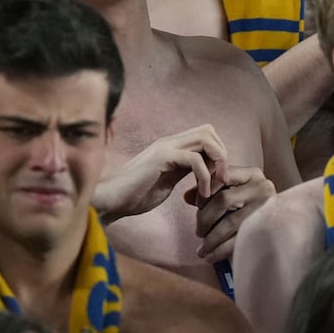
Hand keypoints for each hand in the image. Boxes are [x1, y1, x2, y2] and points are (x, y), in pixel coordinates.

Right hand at [94, 124, 229, 223]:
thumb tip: (206, 172)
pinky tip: (202, 195)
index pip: (205, 135)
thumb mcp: (168, 181)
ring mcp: (165, 147)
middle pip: (208, 131)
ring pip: (205, 139)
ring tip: (215, 186)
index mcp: (172, 146)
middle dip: (222, 154)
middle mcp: (170, 141)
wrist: (111, 201)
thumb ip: (184, 172)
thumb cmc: (135, 195)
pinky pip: (194, 159)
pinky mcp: (161, 157)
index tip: (219, 178)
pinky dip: (204, 177)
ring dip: (217, 163)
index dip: (217, 154)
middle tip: (222, 179)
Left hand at [186, 163, 275, 260]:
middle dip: (204, 218)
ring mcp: (264, 208)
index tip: (197, 205)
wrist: (288, 220)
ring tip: (202, 248)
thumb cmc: (251, 203)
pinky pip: (237, 240)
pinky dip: (219, 251)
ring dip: (210, 238)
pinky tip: (209, 257)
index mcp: (252, 174)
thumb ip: (210, 191)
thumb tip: (186, 197)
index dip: (204, 191)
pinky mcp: (264, 228)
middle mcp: (261, 187)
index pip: (221, 176)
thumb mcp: (233, 190)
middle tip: (198, 230)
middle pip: (222, 200)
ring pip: (229, 223)